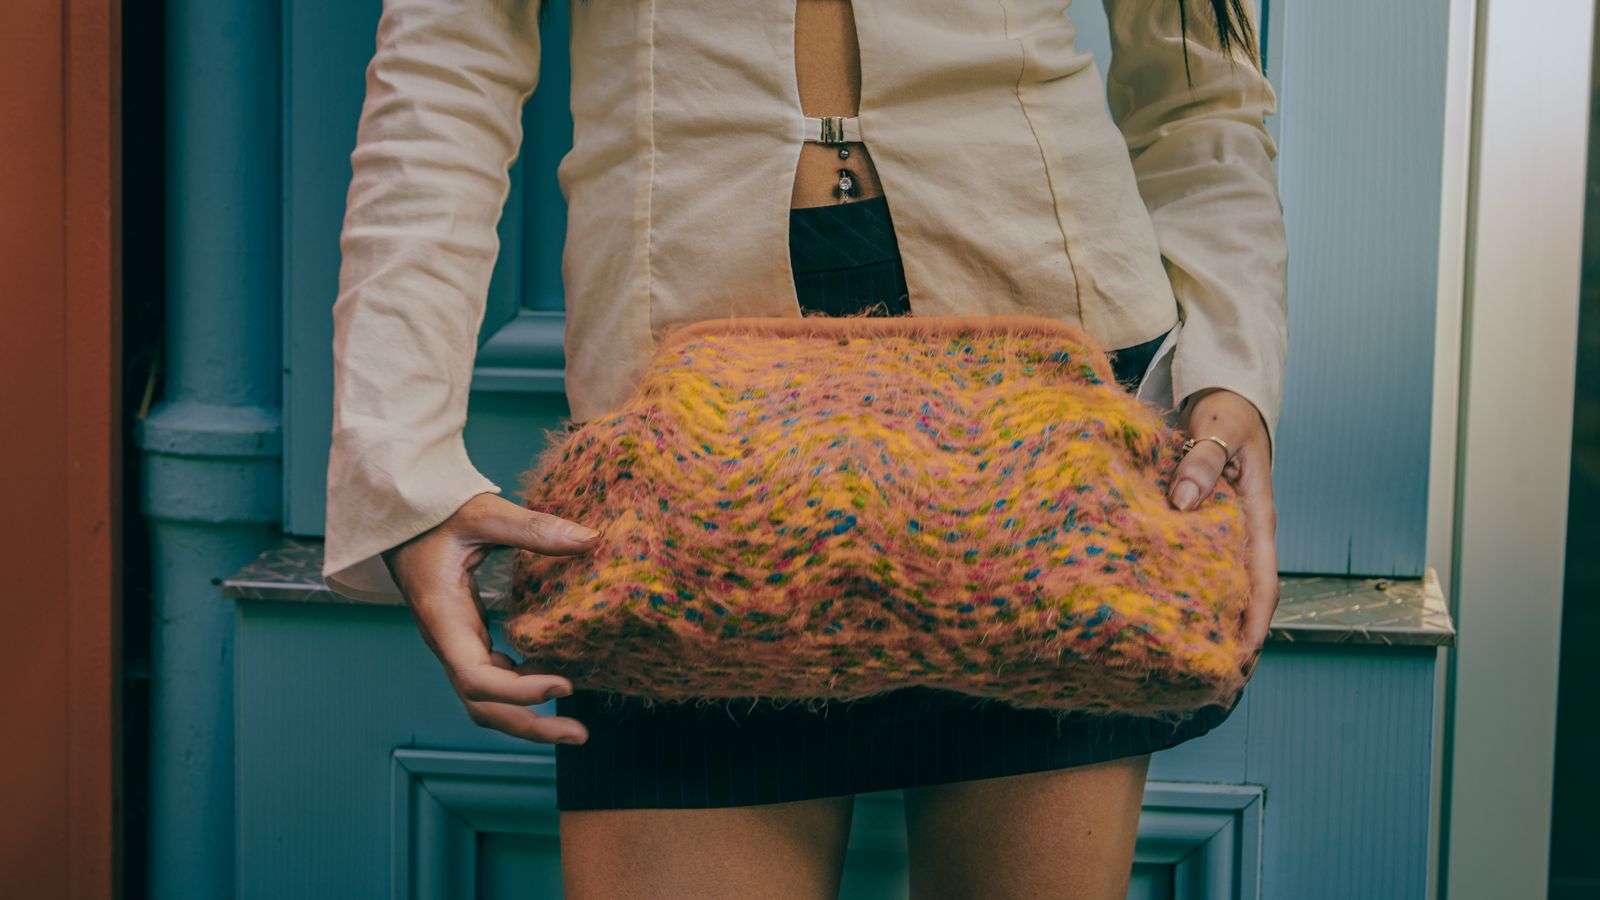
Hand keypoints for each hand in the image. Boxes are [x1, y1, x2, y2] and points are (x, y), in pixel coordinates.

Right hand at [381, 492, 603, 744]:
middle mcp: (446, 640)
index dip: (518, 691)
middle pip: (482, 705)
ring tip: (572, 723)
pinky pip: (490, 679)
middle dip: (529, 726)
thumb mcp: (482, 513)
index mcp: (443, 617)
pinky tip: (553, 679)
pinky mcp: (466, 637)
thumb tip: (589, 539)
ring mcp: (454, 643)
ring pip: (485, 700)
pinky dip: (521, 688)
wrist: (399, 515)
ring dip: (526, 716)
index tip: (563, 685)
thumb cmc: (432, 514)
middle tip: (580, 734)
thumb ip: (532, 527)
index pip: (476, 677)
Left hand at [1168, 388, 1278, 679]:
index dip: (1257, 620)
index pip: (1265, 579)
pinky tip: (1171, 617)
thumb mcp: (1218, 428)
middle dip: (1238, 639)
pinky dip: (1195, 596)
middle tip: (1213, 681)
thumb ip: (1202, 460)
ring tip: (1191, 664)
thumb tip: (1182, 500)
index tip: (1245, 654)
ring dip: (1215, 623)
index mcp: (1258, 514)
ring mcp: (1229, 535)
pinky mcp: (1209, 530)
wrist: (1224, 403)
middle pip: (1249, 597)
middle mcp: (1247, 533)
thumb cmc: (1225, 414)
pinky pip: (1205, 570)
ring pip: (1227, 588)